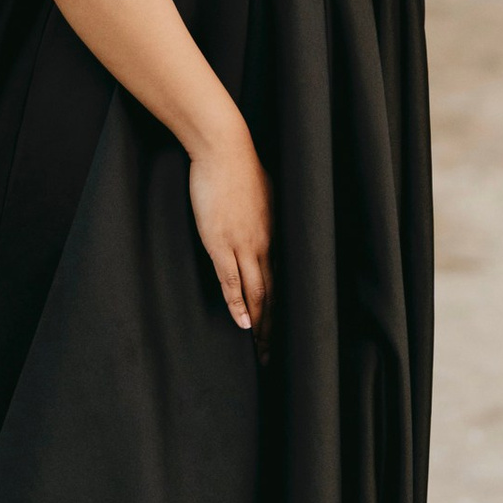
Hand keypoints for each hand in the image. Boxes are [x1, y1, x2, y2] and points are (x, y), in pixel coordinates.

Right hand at [188, 124, 271, 337]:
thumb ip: (264, 212)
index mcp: (275, 233)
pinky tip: (242, 324)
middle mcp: (264, 244)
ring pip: (258, 293)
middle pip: (274, 294)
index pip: (282, 280)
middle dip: (274, 326)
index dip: (281, 307)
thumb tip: (264, 218)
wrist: (224, 149)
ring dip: (260, 324)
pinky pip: (231, 281)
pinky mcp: (220, 242)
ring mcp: (243, 244)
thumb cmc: (239, 165)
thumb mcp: (262, 192)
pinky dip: (238, 305)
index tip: (281, 330)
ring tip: (261, 350)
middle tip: (273, 353)